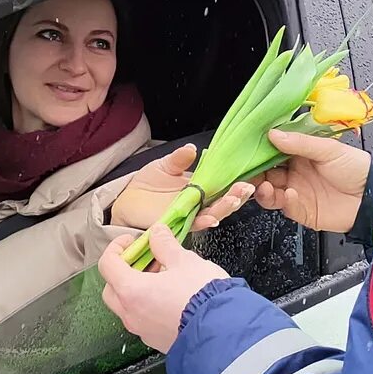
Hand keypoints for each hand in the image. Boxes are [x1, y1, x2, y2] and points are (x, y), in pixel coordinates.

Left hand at [98, 222, 227, 352]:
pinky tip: (171, 297)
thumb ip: (166, 245)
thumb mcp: (185, 261)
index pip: (108, 265)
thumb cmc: (203, 296)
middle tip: (145, 260)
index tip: (132, 241)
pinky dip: (149, 306)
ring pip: (127, 307)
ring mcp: (143, 331)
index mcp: (132, 291)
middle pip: (112, 288)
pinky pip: (144, 320)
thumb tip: (157, 234)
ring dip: (138, 289)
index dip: (117, 247)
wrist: (224, 332)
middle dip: (124, 271)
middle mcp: (131, 314)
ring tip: (163, 277)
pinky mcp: (157, 341)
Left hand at [110, 144, 255, 231]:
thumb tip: (192, 149)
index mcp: (199, 187)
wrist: (126, 202)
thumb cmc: (146, 185)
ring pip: (213, 213)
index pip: (222, 185)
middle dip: (236, 195)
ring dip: (225, 208)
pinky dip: (204, 221)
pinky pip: (194, 225)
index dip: (234, 182)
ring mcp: (189, 214)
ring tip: (234, 199)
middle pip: (223, 201)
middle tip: (246, 188)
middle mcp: (198, 202)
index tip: (246, 175)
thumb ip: (178, 159)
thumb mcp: (163, 165)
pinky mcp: (178, 224)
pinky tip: (212, 217)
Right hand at [254, 130, 372, 234]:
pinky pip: (285, 207)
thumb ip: (299, 143)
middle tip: (248, 172)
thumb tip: (273, 134)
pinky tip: (290, 194)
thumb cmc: (356, 168)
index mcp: (300, 155)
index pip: (272, 153)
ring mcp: (297, 192)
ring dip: (263, 189)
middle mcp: (295, 173)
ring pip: (269, 192)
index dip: (259, 152)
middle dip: (254, 173)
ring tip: (264, 186)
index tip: (247, 150)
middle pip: (265, 173)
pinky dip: (283, 201)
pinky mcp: (302, 211)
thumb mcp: (328, 149)